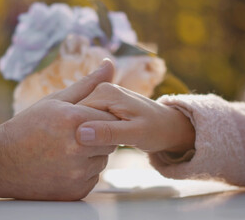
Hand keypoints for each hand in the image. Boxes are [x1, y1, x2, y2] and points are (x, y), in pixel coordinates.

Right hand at [0, 60, 116, 199]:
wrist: (0, 162)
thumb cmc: (27, 127)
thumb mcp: (55, 101)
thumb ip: (88, 84)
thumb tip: (109, 64)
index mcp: (74, 120)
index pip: (111, 117)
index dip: (100, 117)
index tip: (86, 119)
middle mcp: (79, 148)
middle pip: (110, 140)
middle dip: (98, 135)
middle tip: (74, 134)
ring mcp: (77, 173)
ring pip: (102, 160)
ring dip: (91, 154)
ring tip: (66, 149)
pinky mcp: (76, 190)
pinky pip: (93, 177)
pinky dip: (83, 171)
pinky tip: (63, 165)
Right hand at [76, 82, 194, 153]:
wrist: (169, 126)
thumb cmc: (157, 130)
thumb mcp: (135, 134)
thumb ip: (109, 132)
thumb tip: (81, 134)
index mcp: (104, 92)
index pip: (76, 113)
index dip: (75, 133)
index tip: (78, 151)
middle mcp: (100, 91)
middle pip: (76, 117)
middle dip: (79, 135)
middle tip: (88, 153)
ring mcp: (100, 99)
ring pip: (80, 122)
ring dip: (83, 137)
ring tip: (92, 150)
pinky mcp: (101, 108)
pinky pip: (87, 124)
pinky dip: (89, 136)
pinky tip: (95, 147)